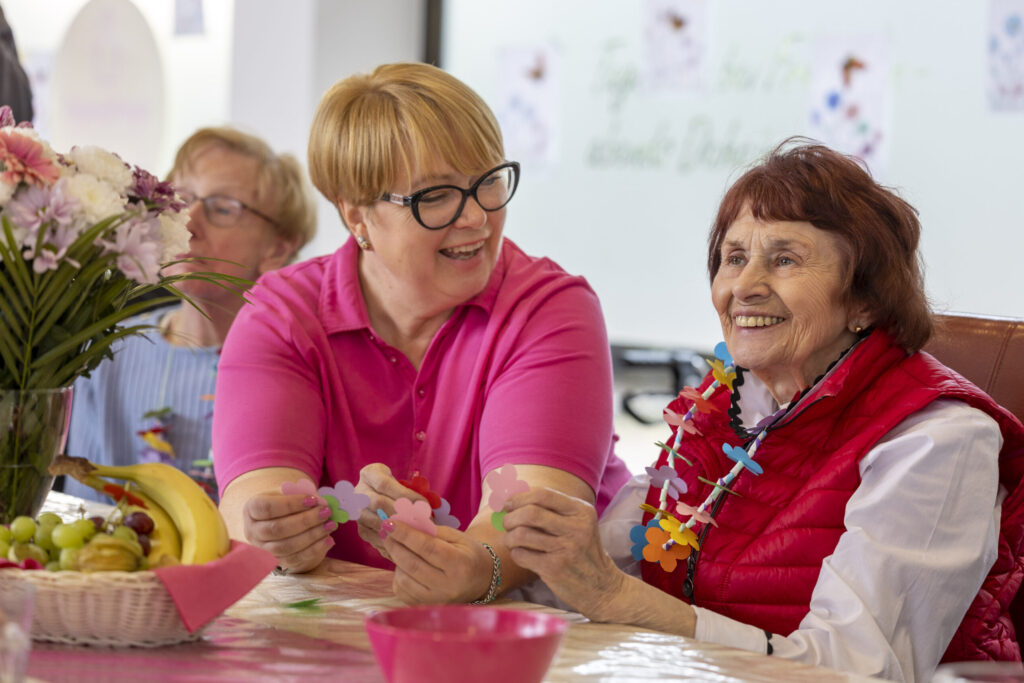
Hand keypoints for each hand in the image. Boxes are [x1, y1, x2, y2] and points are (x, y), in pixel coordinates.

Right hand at [243, 492, 336, 572]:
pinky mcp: (277, 562)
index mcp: (251, 509)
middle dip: (305, 521)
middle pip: (277, 529)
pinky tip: (329, 540)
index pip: (268, 508)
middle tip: (325, 512)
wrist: (281, 520)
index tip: (312, 500)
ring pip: (286, 547)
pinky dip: (314, 550)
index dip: (291, 504)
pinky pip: (295, 559)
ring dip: (312, 536)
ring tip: (330, 525)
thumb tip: (319, 502)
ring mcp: (263, 550)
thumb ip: (301, 495)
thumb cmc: (285, 504)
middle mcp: (252, 531)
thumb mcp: (288, 493)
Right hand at [355, 463, 427, 559]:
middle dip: (403, 513)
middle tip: (423, 522)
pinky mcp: (360, 529)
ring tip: (418, 534)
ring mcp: (357, 512)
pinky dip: (391, 541)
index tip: (424, 504)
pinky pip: (375, 537)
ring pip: (376, 522)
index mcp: (369, 474)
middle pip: (378, 503)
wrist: (378, 495)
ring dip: (398, 529)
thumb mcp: (401, 482)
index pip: (384, 484)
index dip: (404, 494)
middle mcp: (358, 492)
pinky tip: (407, 543)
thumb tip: (429, 508)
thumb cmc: (396, 488)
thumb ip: (412, 491)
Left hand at [383, 521, 492, 603]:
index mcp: (459, 564)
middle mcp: (448, 586)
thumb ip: (432, 531)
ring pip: (404, 579)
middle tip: (385, 531)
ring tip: (398, 547)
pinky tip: (403, 565)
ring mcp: (436, 600)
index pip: (427, 548)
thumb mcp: (457, 536)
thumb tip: (404, 524)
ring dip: (396, 560)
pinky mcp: (426, 606)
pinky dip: (398, 575)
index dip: (405, 534)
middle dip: (395, 545)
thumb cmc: (468, 553)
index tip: (390, 523)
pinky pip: (402, 591)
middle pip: (412, 564)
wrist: (480, 580)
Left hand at [503, 487, 623, 619]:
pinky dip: (515, 553)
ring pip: (521, 534)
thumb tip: (512, 499)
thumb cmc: (582, 550)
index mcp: (582, 511)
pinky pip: (521, 554)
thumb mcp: (579, 524)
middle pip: (530, 513)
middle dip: (511, 517)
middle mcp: (576, 528)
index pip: (543, 494)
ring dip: (509, 536)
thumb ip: (552, 509)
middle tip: (507, 523)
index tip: (509, 504)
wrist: (601, 586)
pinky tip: (522, 554)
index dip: (520, 497)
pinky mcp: (555, 569)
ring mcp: (566, 549)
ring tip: (512, 540)